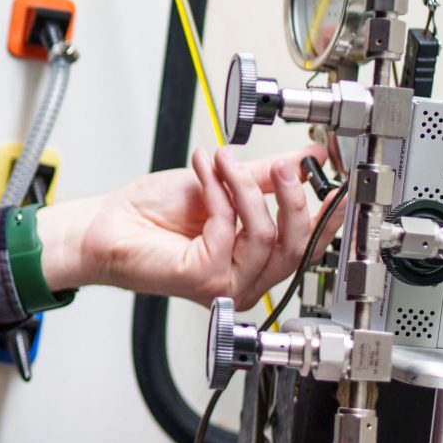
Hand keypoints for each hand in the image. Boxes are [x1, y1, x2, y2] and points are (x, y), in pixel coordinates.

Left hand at [39, 146, 320, 306]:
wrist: (107, 226)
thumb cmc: (151, 214)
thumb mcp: (223, 185)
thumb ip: (266, 176)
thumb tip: (306, 158)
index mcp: (256, 260)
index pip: (307, 243)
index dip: (327, 212)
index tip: (335, 180)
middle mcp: (246, 280)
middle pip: (296, 245)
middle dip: (293, 197)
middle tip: (286, 164)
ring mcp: (227, 284)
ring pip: (265, 234)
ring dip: (245, 187)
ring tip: (223, 160)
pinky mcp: (205, 279)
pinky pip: (228, 228)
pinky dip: (217, 191)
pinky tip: (203, 170)